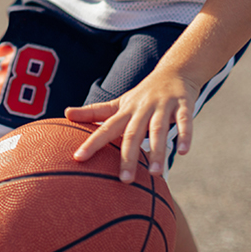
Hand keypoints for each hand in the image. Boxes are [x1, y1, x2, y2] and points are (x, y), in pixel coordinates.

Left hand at [64, 68, 200, 181]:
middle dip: (128, 157)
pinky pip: (185, 121)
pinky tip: (183, 152)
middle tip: (124, 181)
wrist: (174, 71)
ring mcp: (162, 106)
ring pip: (158, 129)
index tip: (78, 158)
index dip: (91, 143)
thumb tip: (65, 113)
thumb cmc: (142, 95)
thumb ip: (94, 112)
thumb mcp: (118, 103)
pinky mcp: (183, 104)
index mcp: (125, 110)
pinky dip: (185, 135)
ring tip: (155, 173)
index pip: (105, 128)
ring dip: (157, 151)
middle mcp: (141, 108)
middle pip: (132, 134)